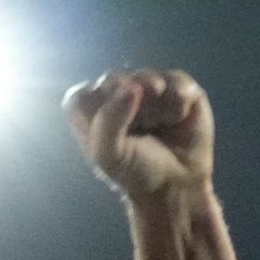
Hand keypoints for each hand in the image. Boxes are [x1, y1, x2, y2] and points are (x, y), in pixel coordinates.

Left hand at [63, 69, 212, 199]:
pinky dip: (179, 97)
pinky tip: (178, 117)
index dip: (95, 109)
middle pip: (112, 80)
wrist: (179, 183)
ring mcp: (147, 92)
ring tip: (160, 124)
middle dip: (124, 104)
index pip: (80, 96)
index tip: (109, 127)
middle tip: (139, 126)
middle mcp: (116, 99)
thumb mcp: (110, 155)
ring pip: (145, 76)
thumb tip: (132, 86)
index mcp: (91, 116)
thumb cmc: (136, 171)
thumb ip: (108, 122)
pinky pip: (176, 79)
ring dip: (153, 102)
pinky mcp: (177, 89)